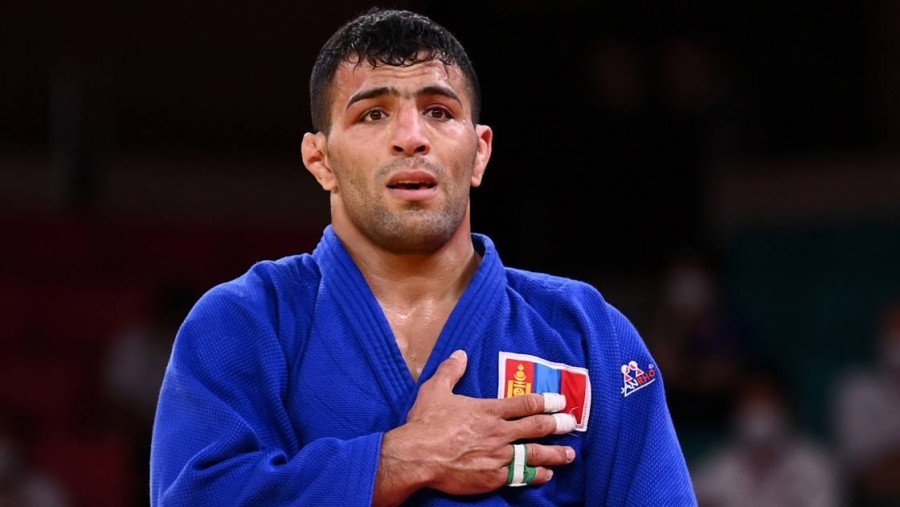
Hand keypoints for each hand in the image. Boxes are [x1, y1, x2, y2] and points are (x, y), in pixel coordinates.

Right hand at [373, 350, 575, 504]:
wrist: (417, 456)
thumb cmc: (426, 423)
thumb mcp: (435, 390)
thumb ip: (451, 372)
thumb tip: (461, 354)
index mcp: (489, 410)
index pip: (526, 404)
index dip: (546, 402)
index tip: (560, 401)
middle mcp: (499, 433)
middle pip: (537, 427)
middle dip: (558, 424)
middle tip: (572, 423)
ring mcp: (498, 457)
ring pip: (534, 454)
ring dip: (555, 454)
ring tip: (569, 454)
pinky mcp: (492, 477)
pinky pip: (519, 476)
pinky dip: (535, 475)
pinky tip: (545, 475)